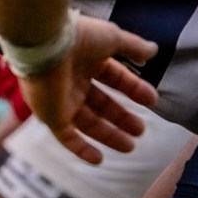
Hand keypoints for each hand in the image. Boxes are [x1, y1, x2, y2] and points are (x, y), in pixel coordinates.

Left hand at [17, 14, 156, 163]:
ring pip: (87, 122)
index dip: (133, 89)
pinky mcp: (50, 115)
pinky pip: (66, 137)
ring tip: (130, 146)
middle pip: (100, 104)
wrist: (44, 45)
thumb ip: (132, 46)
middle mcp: (72, 81)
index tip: (152, 101)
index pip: (114, 78)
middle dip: (120, 117)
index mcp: (86, 61)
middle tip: (141, 131)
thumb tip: (153, 51)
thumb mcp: (112, 38)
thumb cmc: (78, 37)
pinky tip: (98, 160)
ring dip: (108, 134)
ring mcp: (60, 100)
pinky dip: (81, 148)